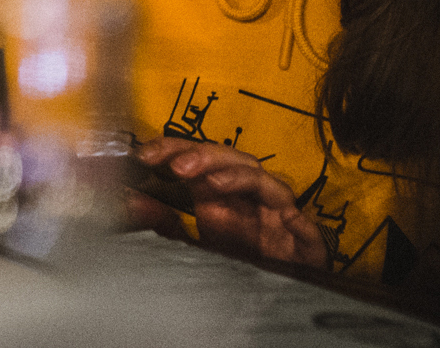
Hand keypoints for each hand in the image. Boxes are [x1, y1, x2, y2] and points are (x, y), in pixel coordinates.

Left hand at [130, 137, 327, 266]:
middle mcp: (249, 191)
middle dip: (201, 156)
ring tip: (211, 181)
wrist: (289, 289)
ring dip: (234, 175)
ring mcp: (276, 207)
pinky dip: (283, 206)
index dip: (172, 149)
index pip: (198, 157)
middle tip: (176, 165)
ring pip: (259, 177)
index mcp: (224, 188)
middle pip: (228, 159)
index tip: (145, 155)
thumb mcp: (200, 242)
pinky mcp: (302, 230)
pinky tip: (277, 213)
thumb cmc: (244, 257)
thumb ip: (172, 226)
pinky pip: (293, 211)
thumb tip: (138, 206)